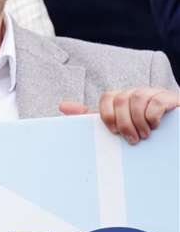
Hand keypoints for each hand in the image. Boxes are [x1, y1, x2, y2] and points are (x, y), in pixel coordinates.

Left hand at [61, 87, 179, 143]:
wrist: (170, 128)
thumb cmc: (139, 127)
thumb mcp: (115, 124)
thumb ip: (90, 116)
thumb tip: (62, 106)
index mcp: (121, 98)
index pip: (107, 97)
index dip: (107, 115)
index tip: (113, 132)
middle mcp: (135, 92)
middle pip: (121, 99)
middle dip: (124, 122)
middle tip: (131, 139)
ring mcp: (152, 92)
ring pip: (137, 98)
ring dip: (138, 121)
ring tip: (144, 136)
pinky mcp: (168, 97)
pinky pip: (156, 101)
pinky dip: (153, 116)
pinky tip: (155, 126)